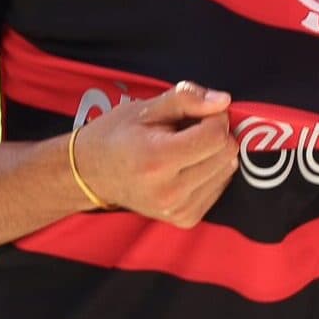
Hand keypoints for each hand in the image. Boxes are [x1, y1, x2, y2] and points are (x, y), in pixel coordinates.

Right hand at [73, 81, 239, 227]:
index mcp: (157, 160)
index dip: (214, 117)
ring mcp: (177, 210)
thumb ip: (186, 98)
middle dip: (216, 134)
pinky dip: (210, 172)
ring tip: (184, 148)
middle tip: (189, 129)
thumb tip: (224, 101)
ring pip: (227, 170)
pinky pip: (219, 188)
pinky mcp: (184, 219)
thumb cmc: (117, 134)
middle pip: (225, 153)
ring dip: (214, 153)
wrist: (91, 174)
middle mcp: (169, 191)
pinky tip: (186, 166)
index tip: (197, 113)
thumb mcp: (146, 108)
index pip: (216, 136)